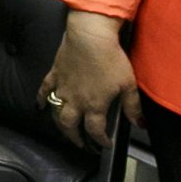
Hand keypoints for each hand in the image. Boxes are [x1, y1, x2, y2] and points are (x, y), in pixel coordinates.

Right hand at [40, 11, 141, 148]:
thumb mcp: (128, 84)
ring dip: (59, 124)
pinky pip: (44, 90)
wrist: (90, 37)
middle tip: (80, 144)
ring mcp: (62, 89)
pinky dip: (41, 100)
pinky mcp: (54, 75)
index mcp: (94, 105)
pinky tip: (39, 107)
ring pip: (56, 112)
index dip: (101, 140)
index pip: (96, 130)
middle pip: (70, 126)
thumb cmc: (111, 60)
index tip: (105, 145)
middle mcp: (75, 102)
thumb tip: (140, 125)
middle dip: (75, 138)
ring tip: (64, 130)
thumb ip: (132, 107)